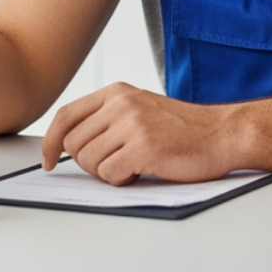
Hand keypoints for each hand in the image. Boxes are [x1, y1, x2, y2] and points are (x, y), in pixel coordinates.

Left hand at [40, 82, 240, 185]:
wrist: (222, 133)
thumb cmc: (183, 128)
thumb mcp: (140, 109)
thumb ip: (107, 117)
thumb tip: (69, 142)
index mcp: (117, 92)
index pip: (66, 115)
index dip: (50, 141)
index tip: (49, 160)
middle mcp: (121, 103)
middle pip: (73, 143)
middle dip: (87, 162)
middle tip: (114, 163)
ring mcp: (132, 124)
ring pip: (89, 161)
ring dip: (107, 173)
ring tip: (133, 164)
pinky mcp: (143, 147)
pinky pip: (109, 174)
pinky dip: (122, 180)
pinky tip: (142, 170)